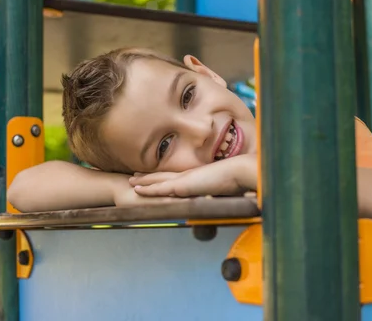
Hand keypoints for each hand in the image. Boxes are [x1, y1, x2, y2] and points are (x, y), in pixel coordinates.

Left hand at [128, 154, 256, 197]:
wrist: (240, 171)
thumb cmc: (239, 180)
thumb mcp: (228, 189)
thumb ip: (222, 193)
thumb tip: (225, 199)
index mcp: (198, 176)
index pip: (177, 176)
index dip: (165, 176)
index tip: (156, 176)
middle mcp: (189, 176)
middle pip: (164, 176)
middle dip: (149, 176)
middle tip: (135, 175)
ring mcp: (185, 180)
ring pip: (159, 180)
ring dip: (144, 181)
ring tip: (131, 180)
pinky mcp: (183, 185)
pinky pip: (161, 188)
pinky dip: (149, 189)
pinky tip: (137, 189)